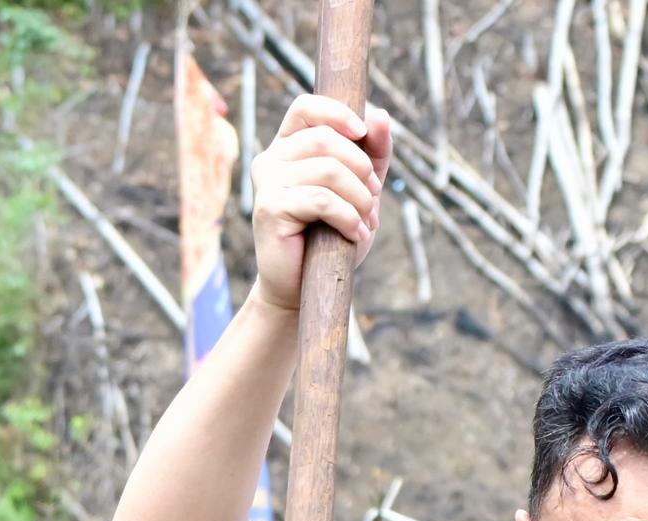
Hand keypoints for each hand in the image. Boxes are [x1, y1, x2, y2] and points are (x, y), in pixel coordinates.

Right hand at [250, 90, 392, 316]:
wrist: (302, 287)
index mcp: (287, 147)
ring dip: (359, 197)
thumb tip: (380, 115)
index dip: (337, 113)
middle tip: (373, 198)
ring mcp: (266, 184)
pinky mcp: (269, 209)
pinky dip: (349, 217)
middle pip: (325, 138)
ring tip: (367, 221)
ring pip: (328, 170)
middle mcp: (271, 160)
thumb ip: (372, 153)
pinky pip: (322, 199)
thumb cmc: (329, 236)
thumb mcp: (359, 188)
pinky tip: (356, 234)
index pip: (306, 107)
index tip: (363, 133)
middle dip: (361, 167)